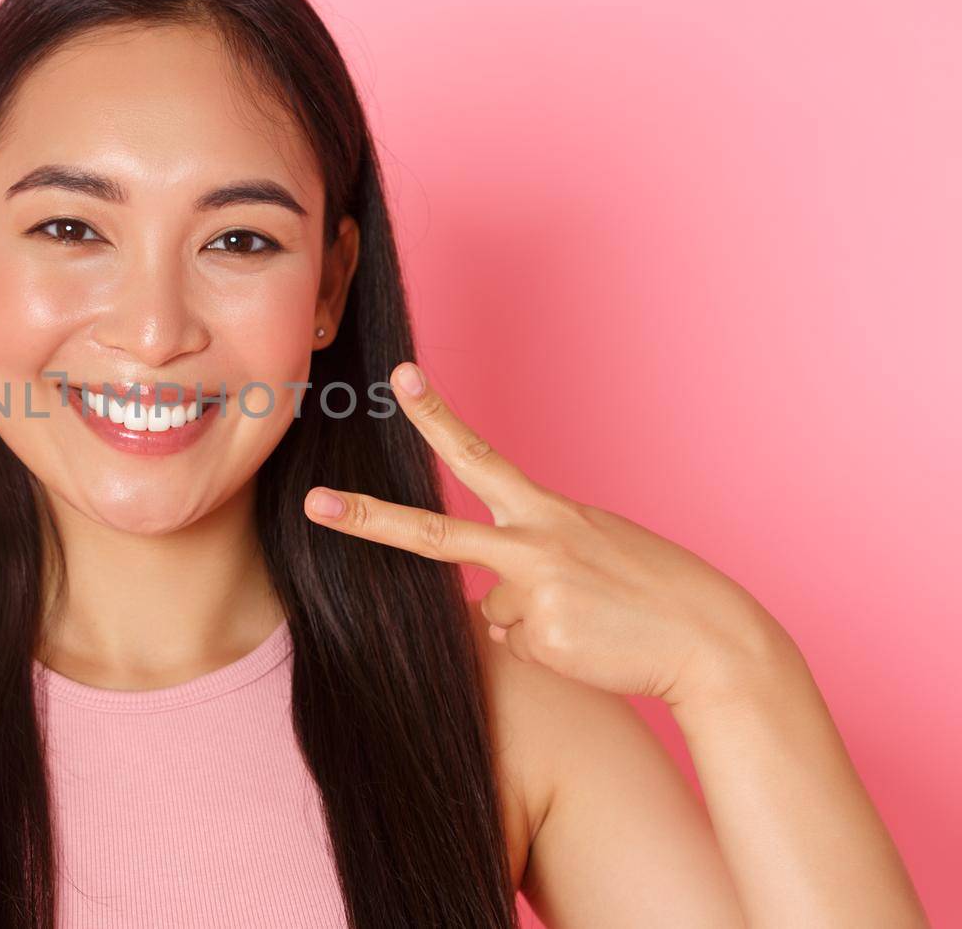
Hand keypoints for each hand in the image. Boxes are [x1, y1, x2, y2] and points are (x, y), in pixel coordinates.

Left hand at [302, 361, 792, 707]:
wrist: (713, 642)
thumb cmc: (650, 591)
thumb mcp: (587, 551)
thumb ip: (529, 559)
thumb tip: (484, 604)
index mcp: (549, 512)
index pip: (480, 455)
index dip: (435, 416)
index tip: (399, 376)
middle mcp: (536, 544)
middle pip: (434, 534)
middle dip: (369, 519)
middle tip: (314, 505)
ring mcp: (536, 593)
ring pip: (492, 612)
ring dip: (533, 621)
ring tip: (591, 619)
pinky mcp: (543, 637)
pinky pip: (518, 647)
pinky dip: (549, 650)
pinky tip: (591, 644)